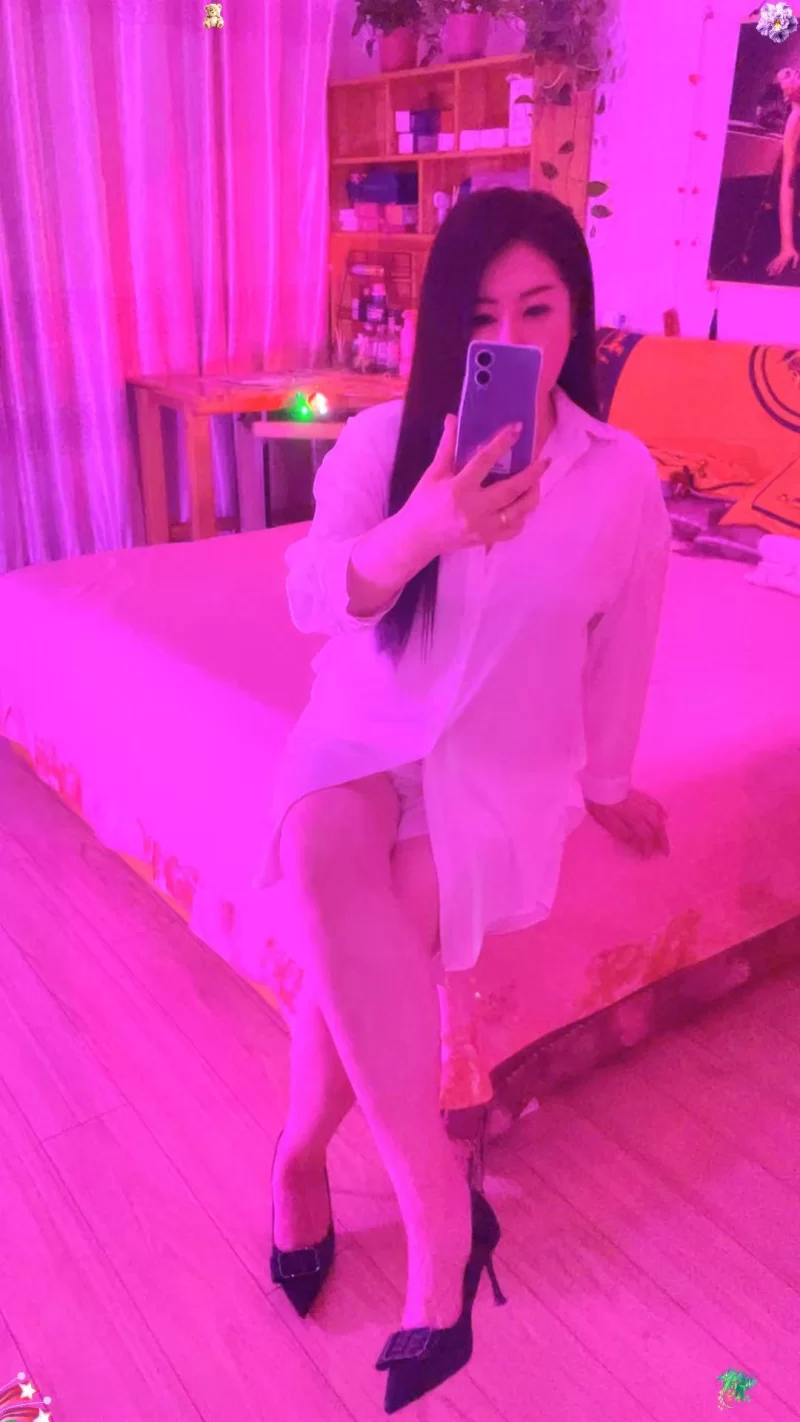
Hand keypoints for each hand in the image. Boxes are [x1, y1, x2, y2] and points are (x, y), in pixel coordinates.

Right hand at [399, 415, 547, 563]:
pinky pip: (514, 529)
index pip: (485, 461)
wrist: (417, 538)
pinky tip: (521, 505)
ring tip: (536, 482)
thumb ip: (447, 447)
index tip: (518, 429)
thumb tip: (452, 419)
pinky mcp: (486, 540)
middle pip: (512, 490)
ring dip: (532, 495)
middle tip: (545, 461)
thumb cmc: (423, 504)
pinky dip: (522, 517)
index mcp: (458, 489)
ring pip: (519, 512)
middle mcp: (474, 509)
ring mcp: (483, 527)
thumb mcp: (433, 474)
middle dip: (532, 474)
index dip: (503, 442)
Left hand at [586, 789, 669, 858]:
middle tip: (665, 852)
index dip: (647, 848)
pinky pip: (656, 805)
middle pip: (656, 828)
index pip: (646, 837)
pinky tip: (664, 817)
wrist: (601, 782)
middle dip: (661, 841)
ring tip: (664, 838)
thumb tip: (635, 843)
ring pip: (659, 817)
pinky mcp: (641, 795)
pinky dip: (662, 812)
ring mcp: (644, 802)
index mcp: (635, 819)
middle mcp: (644, 812)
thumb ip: (623, 833)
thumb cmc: (602, 804)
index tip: (647, 858)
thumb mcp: (609, 823)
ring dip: (662, 830)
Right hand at [767, 246, 799, 276]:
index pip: (782, 266)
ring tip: (768, 273)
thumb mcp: (795, 255)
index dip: (779, 270)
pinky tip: (767, 269)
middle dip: (773, 271)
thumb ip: (795, 261)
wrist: (787, 245)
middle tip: (770, 275)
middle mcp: (781, 260)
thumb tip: (793, 268)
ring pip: (773, 265)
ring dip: (770, 269)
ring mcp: (778, 259)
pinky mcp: (776, 258)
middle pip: (776, 266)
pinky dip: (769, 266)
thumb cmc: (792, 251)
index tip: (777, 274)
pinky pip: (772, 262)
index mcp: (785, 260)